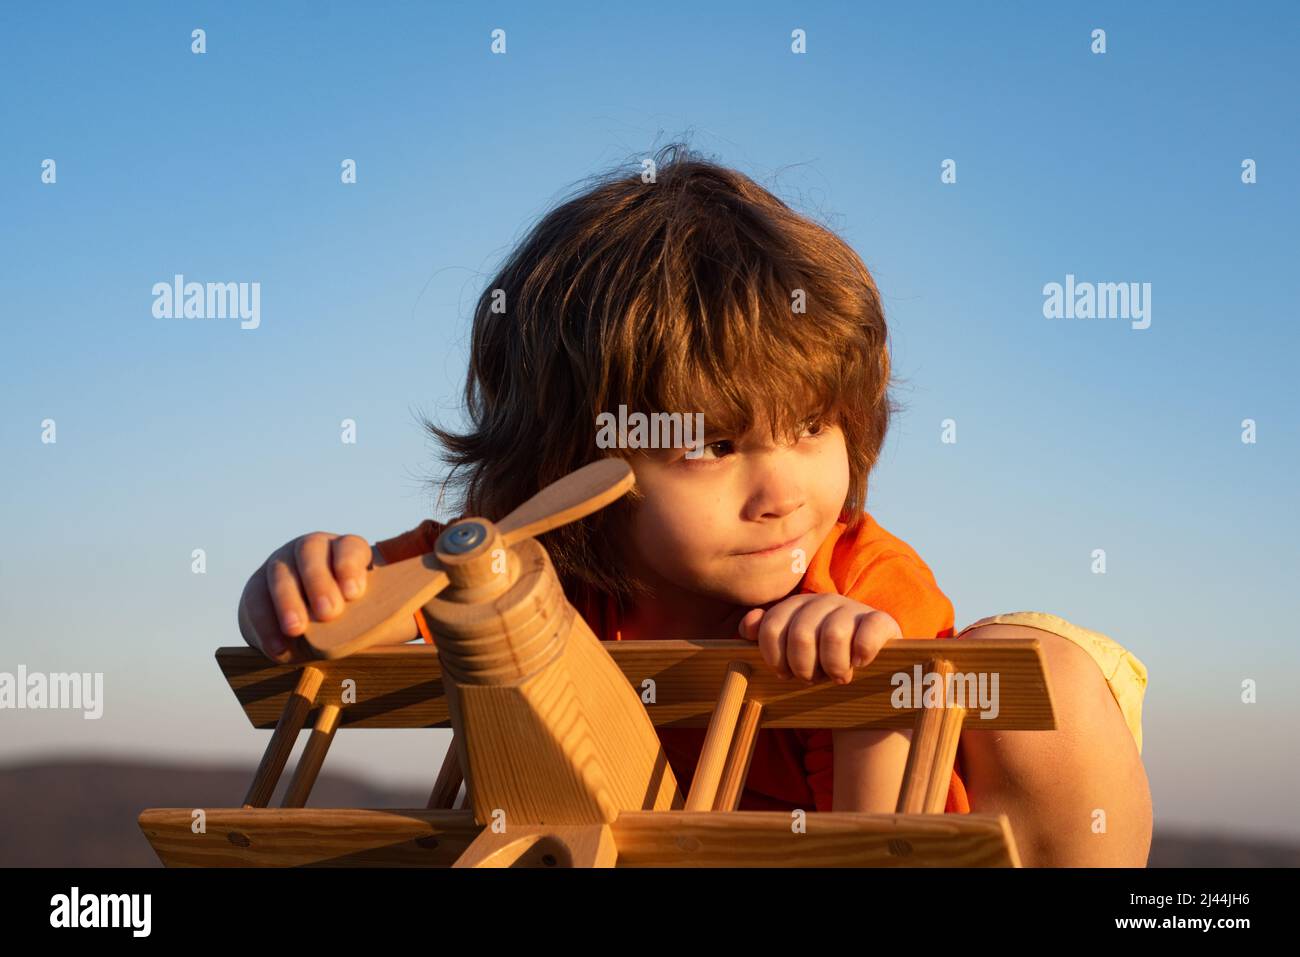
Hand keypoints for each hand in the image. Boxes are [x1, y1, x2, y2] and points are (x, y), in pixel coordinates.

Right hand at [238, 532, 378, 662]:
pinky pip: (255, 599)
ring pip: (280, 573)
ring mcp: (282, 563)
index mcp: (345, 550)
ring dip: (287, 602)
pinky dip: (265, 624)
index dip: (350, 566)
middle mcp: (312, 549)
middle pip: (311, 552)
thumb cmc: (353, 619)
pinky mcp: (257, 586)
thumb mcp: (370, 614)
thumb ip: (377, 617)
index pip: (349, 547)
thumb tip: (385, 625)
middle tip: (328, 613)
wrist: (312, 628)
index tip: (355, 593)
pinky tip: (278, 647)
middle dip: (319, 582)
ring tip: (297, 630)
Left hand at [737, 594, 900, 684]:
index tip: (785, 674)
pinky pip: (868, 633)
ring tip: (837, 676)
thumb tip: (748, 626)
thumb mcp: (790, 650)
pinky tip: (860, 663)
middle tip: (814, 678)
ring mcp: (853, 608)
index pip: (771, 627)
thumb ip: (765, 635)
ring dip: (833, 666)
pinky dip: (861, 653)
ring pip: (833, 635)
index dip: (774, 657)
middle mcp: (824, 601)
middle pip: (800, 634)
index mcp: (797, 606)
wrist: (869, 669)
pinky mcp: (881, 621)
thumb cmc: (823, 661)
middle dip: (804, 667)